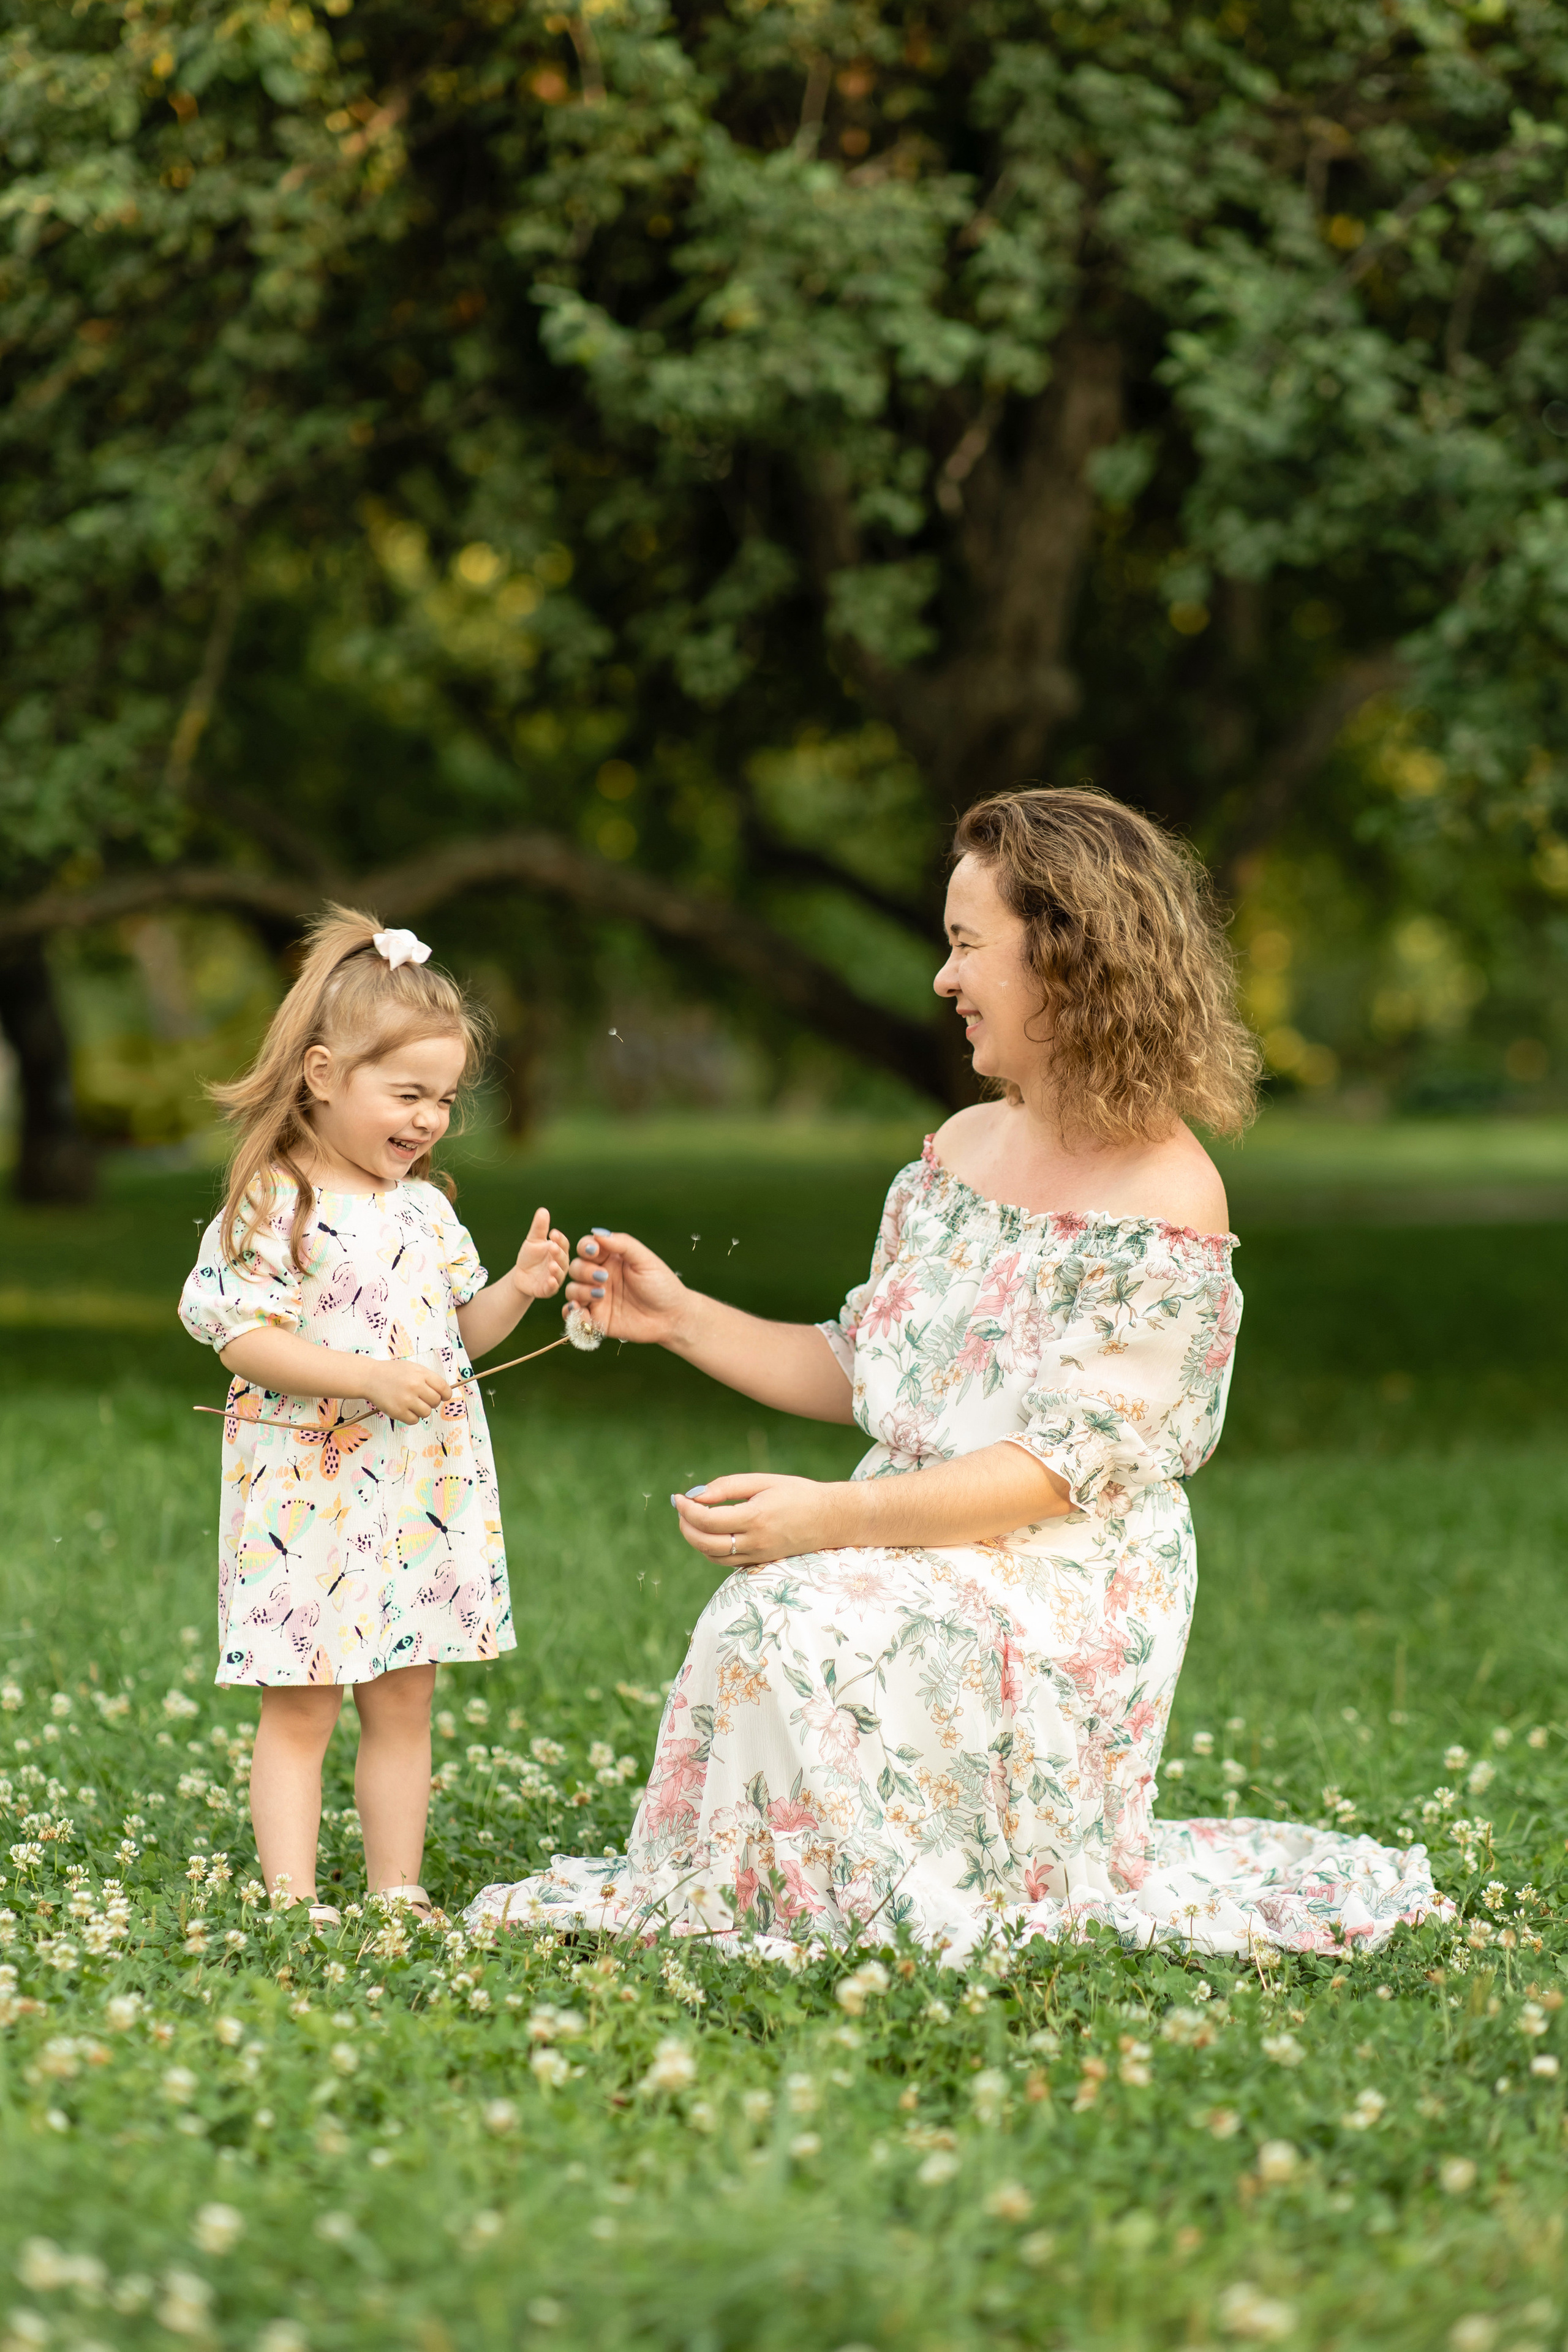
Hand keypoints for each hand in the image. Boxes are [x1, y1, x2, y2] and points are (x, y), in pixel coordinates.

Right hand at [360, 1359, 452, 1425]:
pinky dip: (411, 1417)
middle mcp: (415, 1386)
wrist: (370, 1377)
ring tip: (412, 1404)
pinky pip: (414, 1420)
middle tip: (422, 1399)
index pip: (443, 1388)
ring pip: (426, 1413)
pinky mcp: (398, 1411)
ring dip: (421, 1410)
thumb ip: (427, 1378)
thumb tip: (444, 1392)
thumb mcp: (412, 1368)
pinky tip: (405, 1409)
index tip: (443, 1397)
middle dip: (431, 1402)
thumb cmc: (392, 1372)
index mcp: (421, 1374)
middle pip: (436, 1401)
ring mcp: (406, 1400)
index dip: (446, 1394)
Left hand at [512, 1206, 569, 1301]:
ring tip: (552, 1265)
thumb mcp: (533, 1241)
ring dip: (557, 1270)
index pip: (563, 1244)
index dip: (559, 1239)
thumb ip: (539, 1227)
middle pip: (563, 1259)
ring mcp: (555, 1278)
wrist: (520, 1276)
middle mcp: (561, 1265)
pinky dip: (552, 1284)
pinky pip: (552, 1288)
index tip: (553, 1233)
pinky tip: (550, 1280)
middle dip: (558, 1253)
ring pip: (559, 1274)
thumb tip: (543, 1210)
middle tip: (552, 1247)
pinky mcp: (547, 1290)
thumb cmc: (531, 1256)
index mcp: (559, 1251)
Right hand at [565, 1228, 690, 1345]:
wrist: (672, 1317)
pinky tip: (582, 1312)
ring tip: (600, 1294)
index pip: (586, 1247)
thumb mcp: (645, 1260)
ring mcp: (597, 1298)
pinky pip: (574, 1315)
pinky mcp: (597, 1318)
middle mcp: (600, 1276)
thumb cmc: (662, 1285)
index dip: (585, 1247)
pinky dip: (572, 1313)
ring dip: (580, 1290)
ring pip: (572, 1289)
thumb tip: (597, 1233)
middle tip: (604, 1277)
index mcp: (611, 1259)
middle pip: (576, 1267)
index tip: (594, 1251)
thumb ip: (622, 1244)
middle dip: (584, 1271)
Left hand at [669, 1473, 849, 1568]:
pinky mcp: (761, 1563)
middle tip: (681, 1509)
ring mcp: (759, 1556)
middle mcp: (756, 1542)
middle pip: (705, 1543)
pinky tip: (712, 1531)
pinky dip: (712, 1549)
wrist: (831, 1519)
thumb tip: (696, 1495)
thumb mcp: (764, 1481)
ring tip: (692, 1519)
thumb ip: (728, 1487)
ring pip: (713, 1556)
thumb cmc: (798, 1494)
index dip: (687, 1509)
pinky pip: (727, 1561)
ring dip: (695, 1539)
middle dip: (685, 1526)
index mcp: (756, 1517)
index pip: (708, 1520)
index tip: (679, 1497)